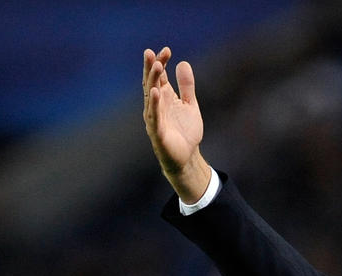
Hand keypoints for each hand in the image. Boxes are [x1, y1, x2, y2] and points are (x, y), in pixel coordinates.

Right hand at [142, 47, 210, 202]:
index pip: (159, 76)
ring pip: (151, 97)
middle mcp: (156, 105)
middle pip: (151, 82)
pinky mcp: (157, 132)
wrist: (187, 158)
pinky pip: (154, 116)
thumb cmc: (186, 132)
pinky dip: (154, 104)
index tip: (167, 50)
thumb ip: (187, 86)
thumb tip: (183, 63)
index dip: (161, 62)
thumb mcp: (190, 105)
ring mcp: (155, 118)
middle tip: (151, 52)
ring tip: (156, 66)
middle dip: (152, 67)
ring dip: (152, 81)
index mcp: (164, 97)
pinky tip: (155, 92)